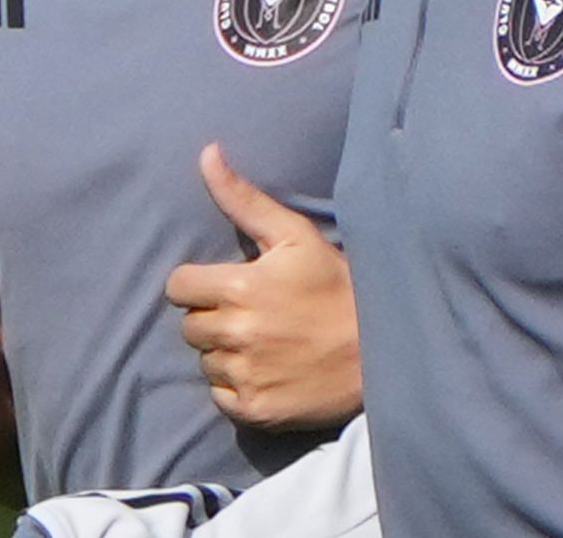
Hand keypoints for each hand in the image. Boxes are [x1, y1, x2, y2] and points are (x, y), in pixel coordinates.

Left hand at [166, 143, 360, 430]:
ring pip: (205, 361)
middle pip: (190, 326)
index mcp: (240, 287)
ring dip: (227, 352)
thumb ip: (244, 199)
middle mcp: (237, 333)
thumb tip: (206, 153)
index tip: (227, 286)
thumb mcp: (297, 236)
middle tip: (255, 314)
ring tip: (267, 343)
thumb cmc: (339, 286)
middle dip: (214, 317)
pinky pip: (221, 396)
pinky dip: (239, 386)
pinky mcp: (254, 409)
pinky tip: (270, 370)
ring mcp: (245, 374)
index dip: (199, 284)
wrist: (383, 350)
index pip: (178, 287)